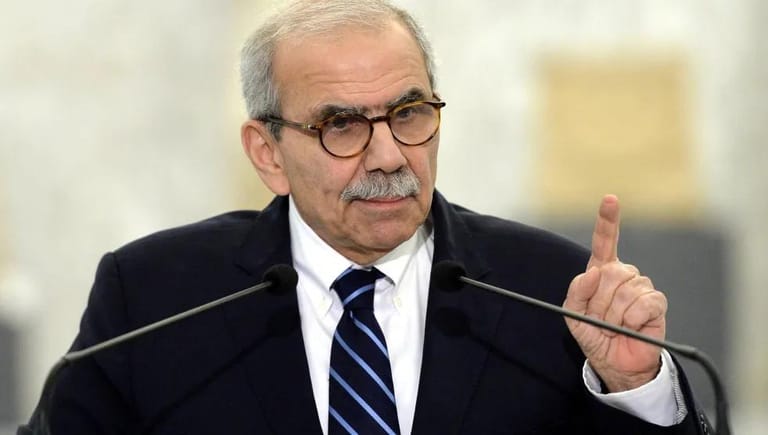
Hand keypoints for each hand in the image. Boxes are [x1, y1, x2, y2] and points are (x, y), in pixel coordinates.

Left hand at [563, 195, 666, 391]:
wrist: (614, 362)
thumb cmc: (594, 335)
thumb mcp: (573, 314)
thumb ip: (576, 292)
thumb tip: (592, 273)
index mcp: (602, 272)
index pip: (605, 242)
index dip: (608, 220)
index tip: (611, 199)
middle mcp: (623, 275)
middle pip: (610, 273)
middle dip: (599, 302)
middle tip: (599, 319)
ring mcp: (641, 287)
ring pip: (624, 290)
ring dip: (613, 314)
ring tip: (614, 326)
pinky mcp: (656, 303)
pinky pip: (642, 303)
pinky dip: (631, 318)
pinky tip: (631, 327)